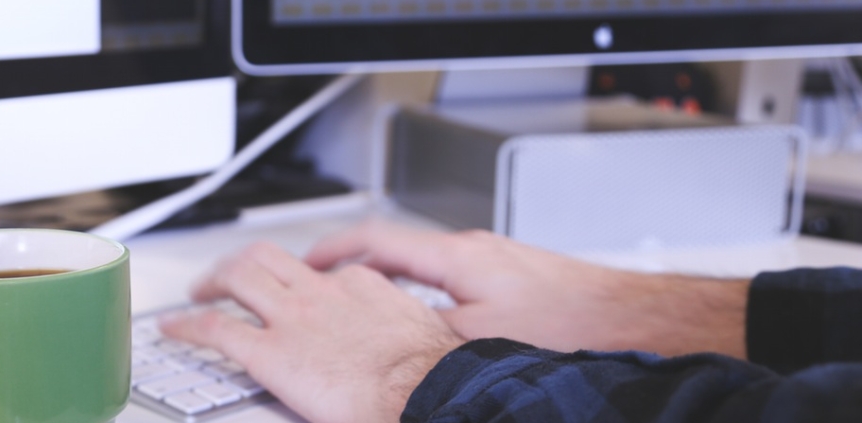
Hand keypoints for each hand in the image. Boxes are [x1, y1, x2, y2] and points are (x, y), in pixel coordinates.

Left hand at [160, 242, 462, 422]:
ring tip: (198, 290)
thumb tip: (397, 346)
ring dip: (211, 280)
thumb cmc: (428, 374)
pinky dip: (187, 325)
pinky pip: (215, 329)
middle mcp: (320, 292)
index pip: (319, 271)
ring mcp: (291, 318)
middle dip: (241, 261)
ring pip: (237, 276)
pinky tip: (173, 328)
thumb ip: (396, 328)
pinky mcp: (269, 352)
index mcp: (360, 287)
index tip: (293, 288)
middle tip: (226, 275)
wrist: (424, 393)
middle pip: (267, 257)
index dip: (298, 279)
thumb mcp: (418, 333)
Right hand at [304, 220, 748, 357]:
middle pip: (397, 253)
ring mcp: (495, 262)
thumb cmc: (573, 324)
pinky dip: (428, 300)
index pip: (375, 241)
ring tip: (372, 312)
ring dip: (394, 288)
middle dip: (358, 271)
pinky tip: (434, 329)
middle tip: (328, 288)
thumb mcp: (480, 343)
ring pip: (426, 272)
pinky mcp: (515, 279)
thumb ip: (426, 341)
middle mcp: (474, 252)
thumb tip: (389, 353)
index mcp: (456, 259)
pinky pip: (454, 284)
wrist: (637, 319)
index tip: (306, 261)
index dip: (332, 251)